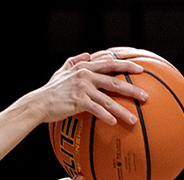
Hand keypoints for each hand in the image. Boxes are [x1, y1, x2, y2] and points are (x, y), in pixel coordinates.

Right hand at [26, 52, 148, 124]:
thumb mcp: (61, 72)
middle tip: (145, 97)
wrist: (38, 103)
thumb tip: (87, 53)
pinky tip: (114, 122)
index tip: (140, 70)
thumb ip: (74, 61)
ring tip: (134, 118)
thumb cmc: (50, 90)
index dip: (126, 66)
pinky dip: (106, 116)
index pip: (110, 64)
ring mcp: (82, 88)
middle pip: (115, 82)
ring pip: (108, 99)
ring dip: (123, 110)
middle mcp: (85, 76)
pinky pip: (96, 110)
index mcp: (84, 67)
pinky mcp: (78, 101)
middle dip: (132, 90)